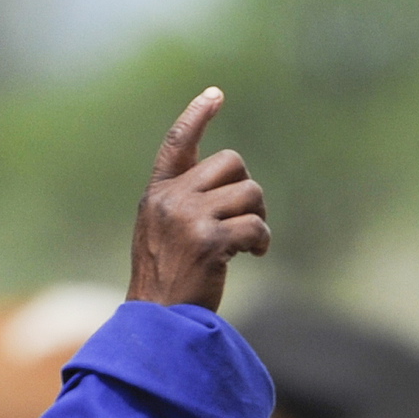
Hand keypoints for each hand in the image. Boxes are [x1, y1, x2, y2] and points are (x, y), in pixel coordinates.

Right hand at [129, 89, 272, 310]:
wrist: (157, 323)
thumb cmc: (165, 281)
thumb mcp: (161, 232)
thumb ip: (184, 202)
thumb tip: (232, 181)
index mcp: (157, 194)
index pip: (178, 144)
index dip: (197, 116)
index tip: (216, 94)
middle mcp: (170, 199)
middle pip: (232, 163)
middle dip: (248, 188)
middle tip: (245, 218)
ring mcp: (188, 219)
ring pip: (250, 192)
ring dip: (259, 216)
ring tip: (249, 242)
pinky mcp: (208, 242)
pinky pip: (255, 225)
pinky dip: (262, 240)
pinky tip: (253, 255)